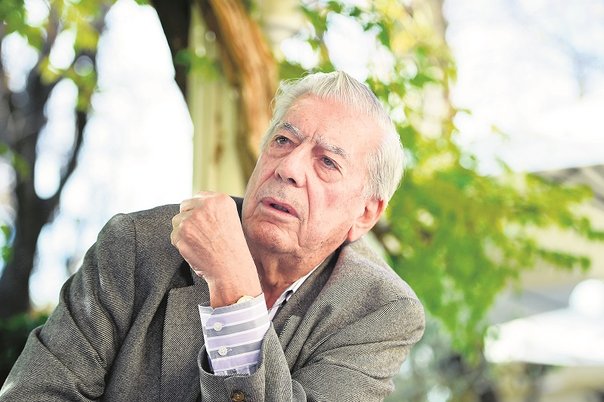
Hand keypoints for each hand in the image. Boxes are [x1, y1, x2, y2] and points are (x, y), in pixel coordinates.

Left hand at [171, 192, 261, 306]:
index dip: (200, 211)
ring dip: (184, 232)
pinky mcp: (181, 232)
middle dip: (189, 219)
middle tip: (202, 235)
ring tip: (200, 243)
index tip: (207, 224)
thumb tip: (189, 206)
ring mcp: (192, 218)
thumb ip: (212, 207)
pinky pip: (174, 235)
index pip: (199, 196)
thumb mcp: (230, 219)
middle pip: (185, 206)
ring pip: (177, 220)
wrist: (231, 269)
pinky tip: (195, 250)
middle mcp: (206, 205)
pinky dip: (181, 244)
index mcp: (221, 199)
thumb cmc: (231, 247)